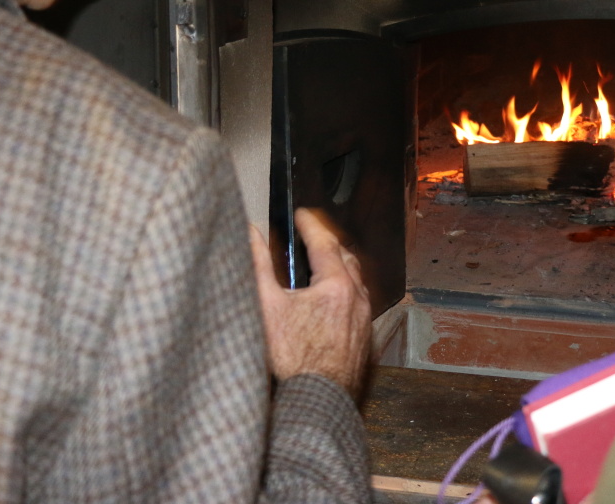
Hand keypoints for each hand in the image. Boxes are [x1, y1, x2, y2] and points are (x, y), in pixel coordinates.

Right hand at [248, 209, 371, 397]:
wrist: (316, 401)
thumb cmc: (290, 360)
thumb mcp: (266, 307)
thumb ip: (257, 266)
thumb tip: (251, 235)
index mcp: (336, 286)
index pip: (324, 242)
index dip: (310, 224)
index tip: (300, 214)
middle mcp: (357, 299)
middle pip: (345, 259)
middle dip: (328, 243)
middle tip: (310, 237)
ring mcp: (363, 319)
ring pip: (355, 282)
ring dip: (338, 268)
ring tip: (318, 266)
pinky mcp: (363, 337)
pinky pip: (358, 303)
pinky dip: (344, 292)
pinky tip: (328, 302)